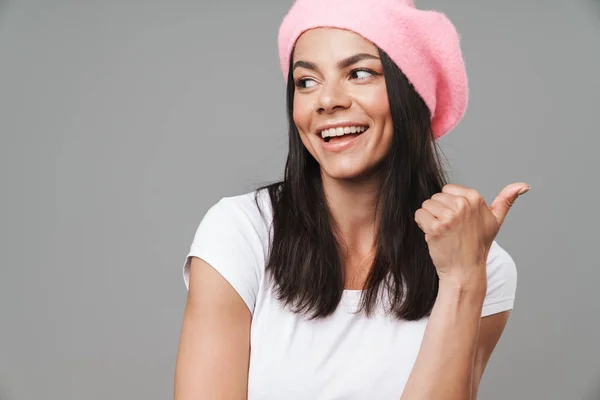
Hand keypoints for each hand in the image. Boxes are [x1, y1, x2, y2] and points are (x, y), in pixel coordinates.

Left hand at [414, 182, 529, 284]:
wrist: (465, 271)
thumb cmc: (478, 246)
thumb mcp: (495, 222)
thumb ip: (506, 201)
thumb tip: (524, 185)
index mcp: (475, 198)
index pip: (447, 190)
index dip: (449, 205)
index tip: (459, 221)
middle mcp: (463, 204)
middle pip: (435, 197)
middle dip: (439, 212)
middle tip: (451, 230)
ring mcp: (449, 216)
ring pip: (426, 206)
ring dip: (430, 219)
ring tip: (444, 233)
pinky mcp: (436, 227)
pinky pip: (419, 215)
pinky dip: (423, 225)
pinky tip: (435, 236)